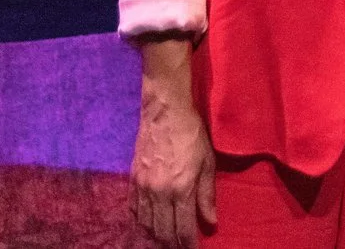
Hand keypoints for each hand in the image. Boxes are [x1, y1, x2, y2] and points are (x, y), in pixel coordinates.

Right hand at [131, 40, 216, 245]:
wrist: (165, 110)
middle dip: (171, 243)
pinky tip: (146, 223)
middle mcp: (159, 192)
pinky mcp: (133, 177)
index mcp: (180, 190)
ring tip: (164, 240)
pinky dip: (140, 220)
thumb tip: (211, 222)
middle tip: (178, 247)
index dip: (188, 244)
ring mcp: (143, 186)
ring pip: (146, 223)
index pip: (183, 229)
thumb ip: (207, 196)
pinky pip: (133, 208)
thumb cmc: (191, 134)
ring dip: (155, 235)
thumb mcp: (207, 163)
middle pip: (162, 231)